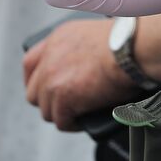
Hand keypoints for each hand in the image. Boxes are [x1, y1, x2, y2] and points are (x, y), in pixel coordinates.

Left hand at [22, 19, 141, 129]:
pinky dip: (72, 124)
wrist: (130, 49)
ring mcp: (52, 80)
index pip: (30, 63)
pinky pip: (61, 121)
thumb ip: (79, 49)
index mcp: (57, 39)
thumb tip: (82, 70)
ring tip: (78, 115)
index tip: (44, 88)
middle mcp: (49, 58)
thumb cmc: (126, 41)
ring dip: (61, 114)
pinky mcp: (63, 99)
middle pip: (33, 91)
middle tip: (64, 105)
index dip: (35, 80)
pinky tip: (83, 122)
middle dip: (47, 101)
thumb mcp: (93, 35)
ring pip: (46, 110)